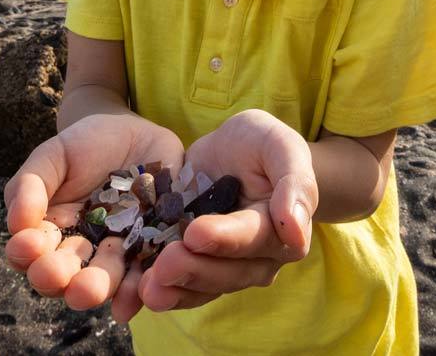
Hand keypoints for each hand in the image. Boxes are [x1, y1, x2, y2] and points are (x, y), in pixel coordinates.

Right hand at [4, 112, 182, 315]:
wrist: (139, 132)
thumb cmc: (87, 144)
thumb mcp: (53, 156)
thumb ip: (30, 185)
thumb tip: (16, 224)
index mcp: (52, 232)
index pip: (32, 253)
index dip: (26, 253)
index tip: (27, 244)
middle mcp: (83, 251)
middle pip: (65, 275)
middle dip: (57, 278)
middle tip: (56, 275)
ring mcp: (119, 252)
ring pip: (104, 280)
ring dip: (95, 288)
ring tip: (89, 290)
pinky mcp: (152, 249)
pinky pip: (146, 274)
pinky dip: (138, 290)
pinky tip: (130, 299)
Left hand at [136, 109, 317, 315]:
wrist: (232, 152)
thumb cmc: (260, 143)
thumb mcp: (279, 144)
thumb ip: (294, 181)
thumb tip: (297, 232)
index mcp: (284, 228)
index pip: (256, 237)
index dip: (227, 238)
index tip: (196, 232)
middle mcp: (259, 258)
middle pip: (229, 271)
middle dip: (195, 268)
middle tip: (164, 263)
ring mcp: (228, 267)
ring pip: (206, 287)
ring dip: (177, 289)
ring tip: (148, 287)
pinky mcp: (200, 268)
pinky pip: (185, 289)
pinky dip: (164, 292)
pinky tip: (138, 290)